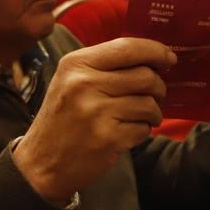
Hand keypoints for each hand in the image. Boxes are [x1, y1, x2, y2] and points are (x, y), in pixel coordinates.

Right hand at [13, 38, 174, 205]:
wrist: (41, 162)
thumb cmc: (62, 117)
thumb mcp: (71, 81)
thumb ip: (105, 66)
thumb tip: (152, 58)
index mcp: (76, 64)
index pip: (127, 47)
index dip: (155, 51)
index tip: (169, 59)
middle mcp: (85, 84)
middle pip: (145, 76)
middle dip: (159, 87)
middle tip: (156, 94)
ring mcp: (97, 113)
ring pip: (149, 104)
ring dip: (153, 112)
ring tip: (143, 116)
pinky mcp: (108, 139)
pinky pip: (143, 129)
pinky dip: (143, 131)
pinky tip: (129, 132)